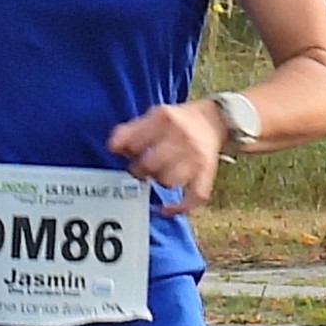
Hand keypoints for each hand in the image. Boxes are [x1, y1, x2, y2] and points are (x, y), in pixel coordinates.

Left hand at [109, 96, 226, 216]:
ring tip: (158, 175)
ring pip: (168, 182)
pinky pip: (193, 197)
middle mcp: (182, 138)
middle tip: (140, 169)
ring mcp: (196, 158)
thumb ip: (131, 131)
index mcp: (165, 120)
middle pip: (150, 164)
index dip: (127, 152)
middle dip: (139, 170)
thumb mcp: (154, 116)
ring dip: (158, 182)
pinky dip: (177, 207)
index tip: (127, 154)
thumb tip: (112, 147)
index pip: (135, 142)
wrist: (214, 121)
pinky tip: (164, 209)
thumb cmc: (178, 122)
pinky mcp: (206, 174)